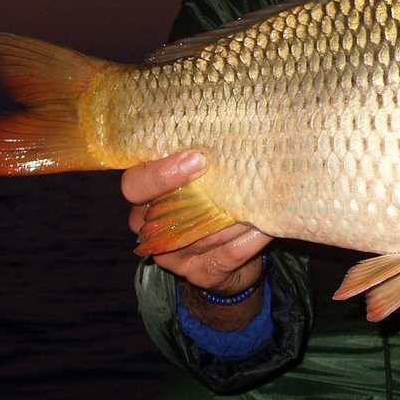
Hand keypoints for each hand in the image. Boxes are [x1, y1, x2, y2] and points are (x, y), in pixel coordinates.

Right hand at [120, 149, 271, 296]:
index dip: (161, 174)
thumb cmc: (212, 199)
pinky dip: (250, 238)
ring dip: (236, 216)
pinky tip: (265, 226)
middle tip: (236, 180)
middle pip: (167, 213)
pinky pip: (228, 253)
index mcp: (144, 196)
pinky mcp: (200, 273)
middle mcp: (150, 228)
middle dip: (206, 196)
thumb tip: (228, 126)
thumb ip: (202, 158)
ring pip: (204, 233)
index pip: (134, 184)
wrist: (229, 256)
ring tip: (261, 199)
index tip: (198, 159)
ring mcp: (172, 256)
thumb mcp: (199, 176)